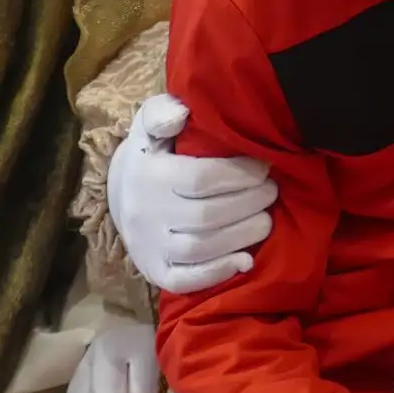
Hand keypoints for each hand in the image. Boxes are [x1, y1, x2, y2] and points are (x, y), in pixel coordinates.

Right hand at [109, 94, 276, 293]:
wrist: (121, 195)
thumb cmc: (152, 155)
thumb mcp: (151, 125)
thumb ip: (162, 112)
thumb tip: (181, 113)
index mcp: (150, 176)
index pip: (202, 178)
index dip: (241, 174)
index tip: (265, 166)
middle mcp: (147, 214)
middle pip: (207, 216)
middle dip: (250, 203)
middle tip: (273, 191)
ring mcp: (149, 247)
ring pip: (201, 248)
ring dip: (243, 235)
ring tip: (267, 219)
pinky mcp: (155, 272)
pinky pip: (185, 280)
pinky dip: (218, 273)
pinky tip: (246, 260)